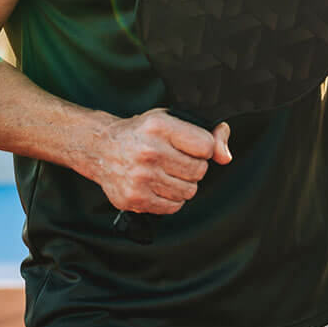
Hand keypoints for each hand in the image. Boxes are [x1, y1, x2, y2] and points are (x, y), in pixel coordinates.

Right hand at [87, 111, 232, 214]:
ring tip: (166, 173)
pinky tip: (159, 185)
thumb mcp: (172, 119)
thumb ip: (206, 134)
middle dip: (194, 168)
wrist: (102, 148)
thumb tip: (225, 157)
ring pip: (188, 192)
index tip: (193, 147)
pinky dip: (171, 199)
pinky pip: (172, 207)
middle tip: (177, 161)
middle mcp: (149, 151)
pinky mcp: (134, 198)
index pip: (206, 146)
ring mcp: (140, 177)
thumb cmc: (141, 133)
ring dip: (183, 185)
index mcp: (160, 127)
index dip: (205, 149)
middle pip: (199, 171)